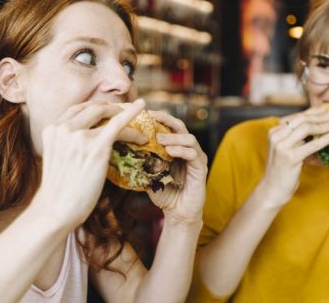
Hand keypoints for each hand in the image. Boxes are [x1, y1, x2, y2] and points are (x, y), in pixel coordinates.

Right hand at [30, 99, 147, 229]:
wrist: (56, 210)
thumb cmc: (59, 190)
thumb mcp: (57, 157)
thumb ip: (67, 143)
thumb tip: (85, 141)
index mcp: (52, 129)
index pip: (77, 110)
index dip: (95, 109)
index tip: (107, 112)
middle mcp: (64, 128)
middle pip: (93, 108)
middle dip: (111, 109)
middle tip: (125, 114)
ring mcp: (79, 136)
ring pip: (108, 115)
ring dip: (125, 116)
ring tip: (139, 122)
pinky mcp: (96, 146)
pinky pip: (118, 124)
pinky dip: (132, 114)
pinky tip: (142, 106)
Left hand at [146, 110, 206, 225]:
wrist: (178, 214)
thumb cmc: (165, 194)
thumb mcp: (150, 175)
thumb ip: (144, 162)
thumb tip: (127, 150)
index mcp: (177, 148)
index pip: (170, 127)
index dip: (159, 119)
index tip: (144, 114)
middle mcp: (189, 150)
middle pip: (180, 126)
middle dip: (166, 120)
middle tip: (151, 118)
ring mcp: (197, 158)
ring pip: (189, 138)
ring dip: (173, 137)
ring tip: (158, 139)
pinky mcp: (201, 169)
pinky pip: (193, 154)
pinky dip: (181, 150)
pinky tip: (169, 151)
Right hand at [261, 107, 328, 206]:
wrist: (273, 189)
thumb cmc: (282, 169)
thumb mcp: (286, 149)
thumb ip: (296, 137)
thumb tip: (316, 124)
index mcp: (273, 131)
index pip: (296, 117)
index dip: (312, 112)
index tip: (324, 110)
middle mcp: (275, 136)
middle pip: (301, 120)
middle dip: (318, 116)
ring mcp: (281, 146)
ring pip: (306, 128)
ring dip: (323, 125)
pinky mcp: (290, 157)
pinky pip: (312, 144)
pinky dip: (326, 138)